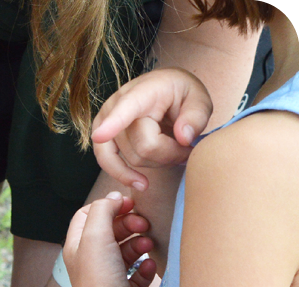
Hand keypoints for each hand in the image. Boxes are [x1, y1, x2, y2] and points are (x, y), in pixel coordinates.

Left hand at [64, 193, 155, 286]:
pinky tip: (148, 264)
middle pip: (109, 231)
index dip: (107, 206)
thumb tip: (113, 198)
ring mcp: (107, 277)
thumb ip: (102, 210)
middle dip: (127, 223)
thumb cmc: (99, 278)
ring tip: (147, 245)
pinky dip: (144, 265)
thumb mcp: (95, 235)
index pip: (86, 215)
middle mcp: (88, 262)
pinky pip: (137, 272)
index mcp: (76, 247)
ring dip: (139, 243)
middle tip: (142, 223)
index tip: (127, 204)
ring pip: (125, 250)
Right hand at [93, 69, 212, 190]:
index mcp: (144, 91)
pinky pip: (107, 165)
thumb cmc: (180, 95)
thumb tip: (183, 138)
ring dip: (157, 162)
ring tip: (173, 151)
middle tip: (187, 148)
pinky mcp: (101, 140)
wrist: (162, 92)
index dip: (113, 123)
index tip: (100, 135)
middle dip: (170, 154)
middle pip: (145, 147)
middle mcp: (116, 105)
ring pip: (133, 160)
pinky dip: (124, 176)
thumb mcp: (199, 98)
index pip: (127, 108)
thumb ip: (197, 116)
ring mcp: (104, 122)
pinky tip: (140, 183)